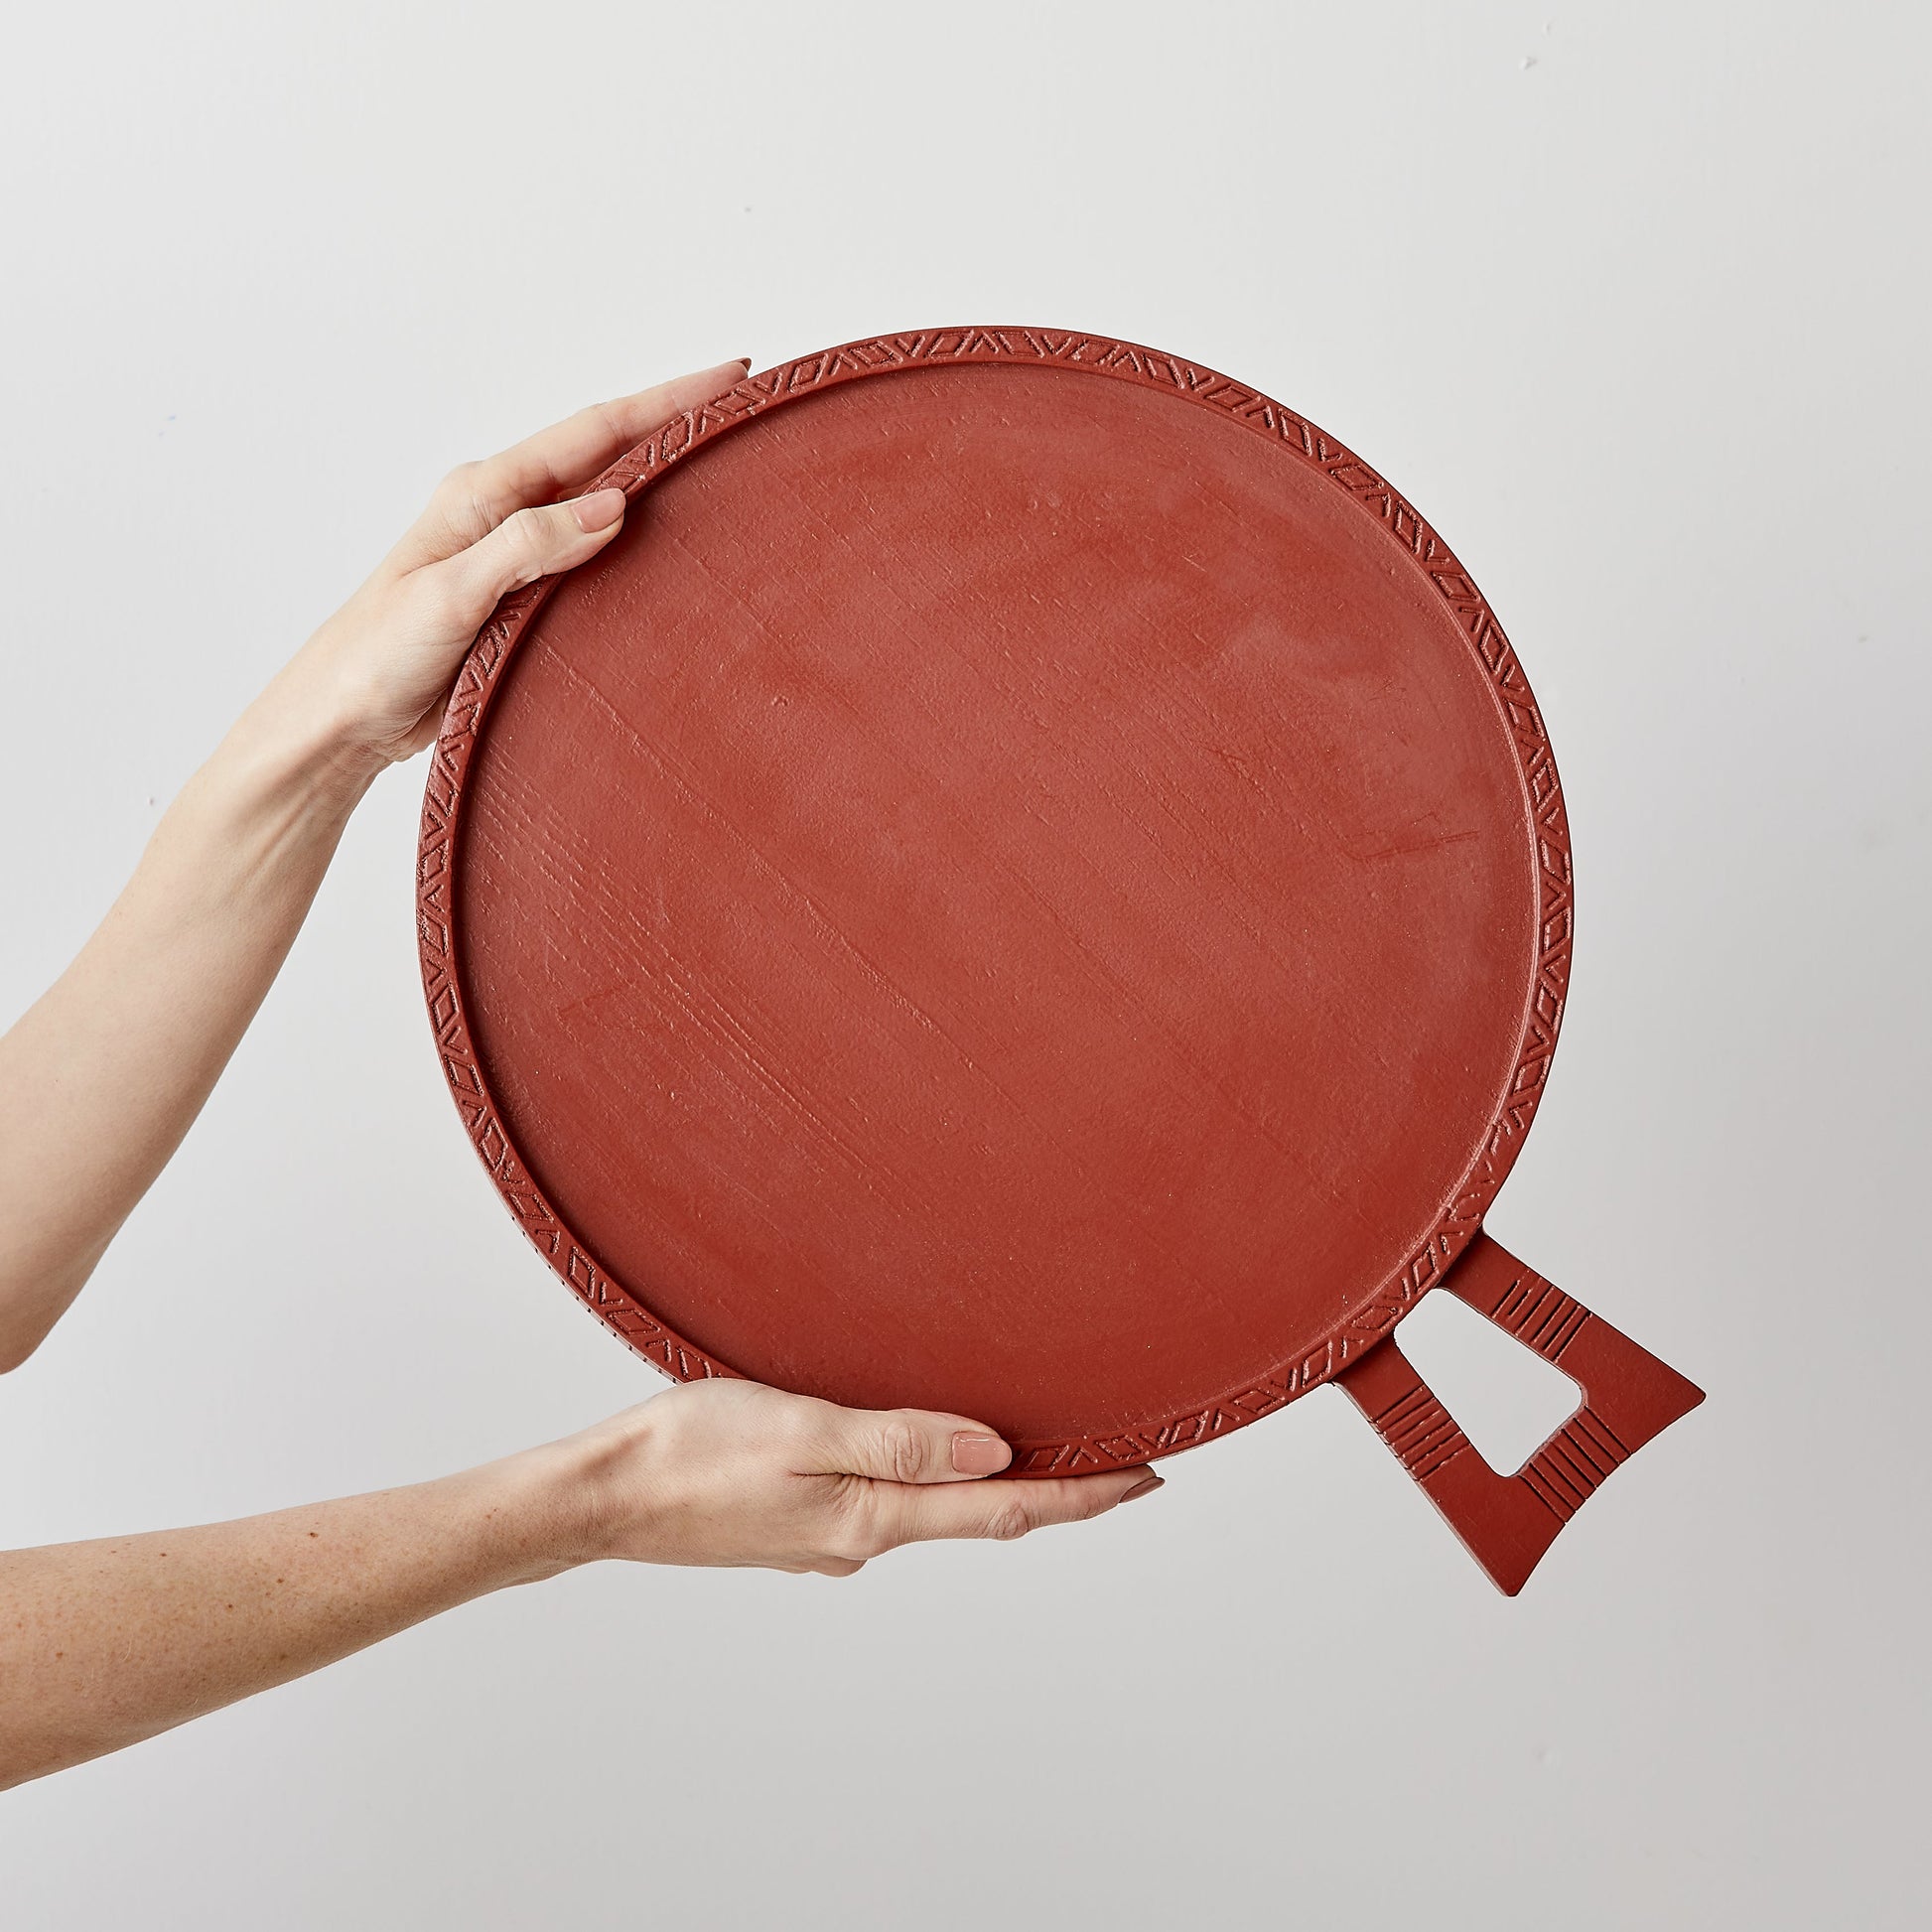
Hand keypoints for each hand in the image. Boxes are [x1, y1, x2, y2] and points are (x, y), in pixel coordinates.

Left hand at [265, 357, 751, 787]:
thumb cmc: (376, 657)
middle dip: (675, 426)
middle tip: (742, 412)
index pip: (595, 430)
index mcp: (484, 493)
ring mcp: (516, 555)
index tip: (730, 377)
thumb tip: (614, 505)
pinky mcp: (523, 600)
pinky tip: (667, 551)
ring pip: (603, 503)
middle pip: (607, 454)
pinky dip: (636, 542)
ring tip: (722, 466)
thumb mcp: (452, 595)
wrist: (339, 720)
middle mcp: (504, 513)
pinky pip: (593, 557)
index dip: (667, 401)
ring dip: (659, 480)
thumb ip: (529, 546)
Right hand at [552, 1380, 1163, 1575]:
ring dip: (995, 1481)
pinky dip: (932, 1474)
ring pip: (935, 1504)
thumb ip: (899, 1438)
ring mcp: (831, 1536)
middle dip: (1058, 1489)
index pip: (1004, 1507)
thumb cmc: (690, 1452)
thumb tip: (994, 1453)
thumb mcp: (801, 1427)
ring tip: (1044, 1445)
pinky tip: (931, 1447)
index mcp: (871, 1517)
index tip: (1149, 1478)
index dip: (1084, 1495)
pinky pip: (890, 1496)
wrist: (604, 1494)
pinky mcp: (802, 1521)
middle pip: (982, 1512)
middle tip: (1122, 1462)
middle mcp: (862, 1538)